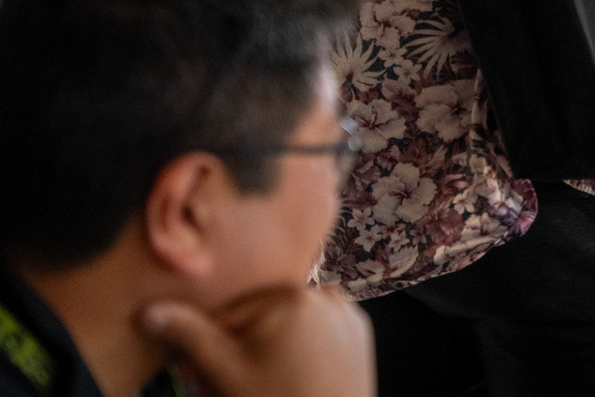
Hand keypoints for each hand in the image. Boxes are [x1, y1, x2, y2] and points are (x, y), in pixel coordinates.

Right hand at [140, 284, 373, 396]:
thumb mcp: (226, 373)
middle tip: (224, 389)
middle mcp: (324, 293)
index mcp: (289, 295)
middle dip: (236, 351)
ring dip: (264, 351)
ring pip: (286, 326)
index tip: (198, 380)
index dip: (206, 350)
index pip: (228, 315)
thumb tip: (148, 311)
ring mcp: (346, 312)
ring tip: (258, 386)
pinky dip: (299, 350)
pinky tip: (290, 379)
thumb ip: (189, 336)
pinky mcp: (359, 333)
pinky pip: (316, 334)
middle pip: (259, 319)